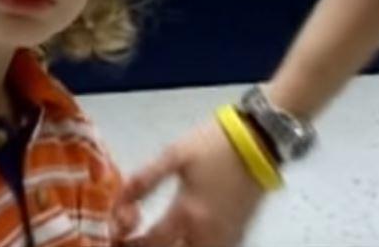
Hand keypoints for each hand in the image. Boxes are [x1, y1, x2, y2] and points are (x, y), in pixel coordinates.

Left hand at [115, 120, 266, 246]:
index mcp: (189, 213)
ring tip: (160, 237)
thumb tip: (120, 199)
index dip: (131, 244)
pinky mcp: (239, 235)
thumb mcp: (173, 154)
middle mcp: (208, 234)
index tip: (120, 235)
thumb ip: (145, 179)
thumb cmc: (213, 145)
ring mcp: (227, 238)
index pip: (153, 244)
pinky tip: (183, 238)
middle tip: (139, 238)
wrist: (258, 141)